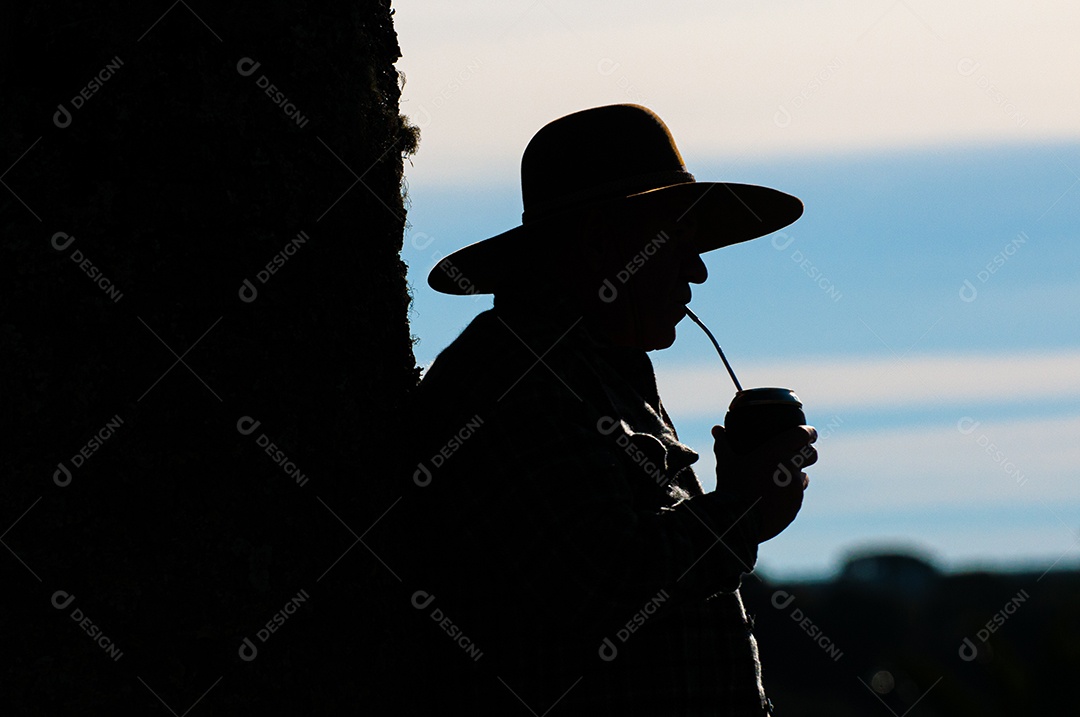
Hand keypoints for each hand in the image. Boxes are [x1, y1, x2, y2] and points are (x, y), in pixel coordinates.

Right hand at [712, 424, 816, 542]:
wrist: (738, 519)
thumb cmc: (731, 486)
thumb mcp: (725, 462)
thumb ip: (724, 443)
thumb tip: (717, 429)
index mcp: (776, 452)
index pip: (803, 434)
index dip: (809, 432)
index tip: (810, 433)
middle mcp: (791, 468)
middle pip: (811, 455)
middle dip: (807, 453)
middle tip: (796, 455)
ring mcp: (795, 490)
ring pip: (803, 478)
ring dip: (795, 477)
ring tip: (779, 482)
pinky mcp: (794, 507)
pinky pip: (795, 498)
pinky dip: (787, 496)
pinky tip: (772, 500)